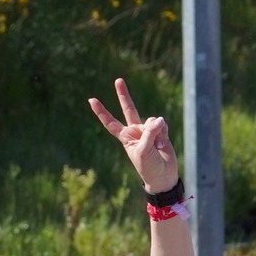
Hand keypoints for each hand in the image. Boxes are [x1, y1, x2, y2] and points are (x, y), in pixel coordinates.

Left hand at [88, 79, 178, 194]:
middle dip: (123, 95)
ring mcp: (148, 130)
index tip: (91, 100)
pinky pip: (163, 124)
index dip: (102, 112)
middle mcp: (135, 131)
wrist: (163, 175)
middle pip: (128, 109)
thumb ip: (150, 133)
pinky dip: (164, 133)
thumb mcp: (144, 151)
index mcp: (125, 137)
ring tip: (157, 147)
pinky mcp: (160, 131)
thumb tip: (159, 118)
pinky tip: (163, 144)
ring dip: (157, 132)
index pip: (110, 123)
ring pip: (153, 120)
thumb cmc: (148, 167)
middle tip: (118, 80)